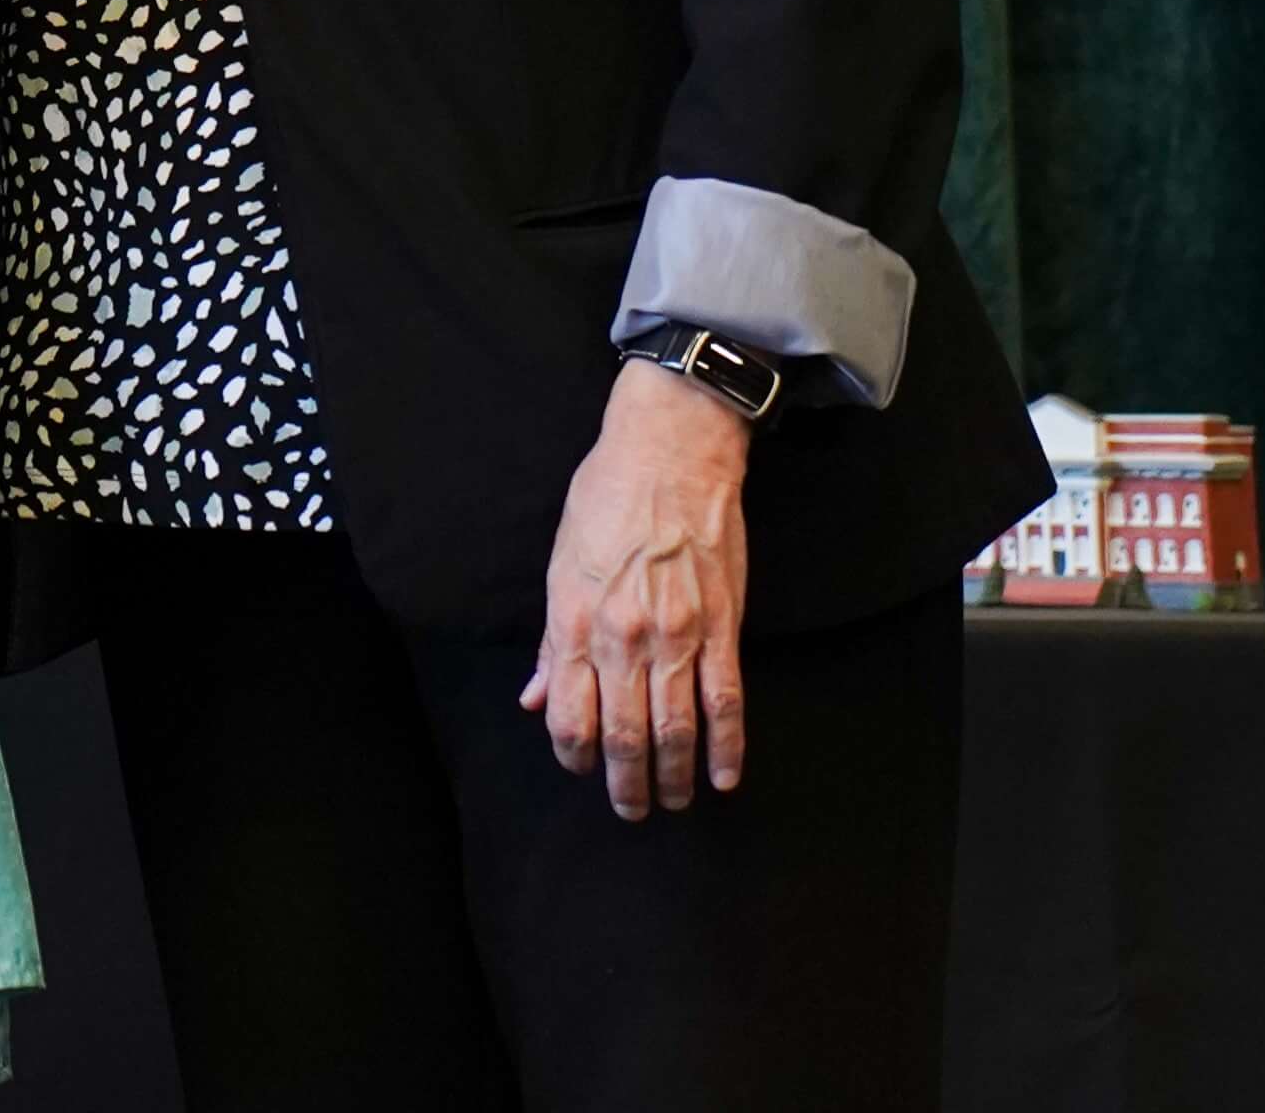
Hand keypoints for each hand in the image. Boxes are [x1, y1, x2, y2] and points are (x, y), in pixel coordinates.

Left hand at [522, 358, 752, 817]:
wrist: (670, 454)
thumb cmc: (606, 500)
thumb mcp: (561, 564)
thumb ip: (554, 642)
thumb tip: (538, 699)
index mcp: (576, 621)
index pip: (571, 715)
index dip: (574, 754)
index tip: (581, 770)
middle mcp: (624, 637)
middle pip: (623, 734)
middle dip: (626, 783)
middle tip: (632, 810)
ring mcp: (677, 636)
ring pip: (676, 729)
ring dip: (675, 776)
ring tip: (674, 800)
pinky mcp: (723, 627)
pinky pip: (726, 702)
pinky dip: (727, 748)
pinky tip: (724, 777)